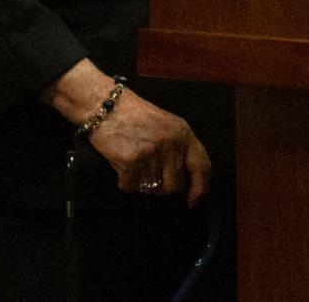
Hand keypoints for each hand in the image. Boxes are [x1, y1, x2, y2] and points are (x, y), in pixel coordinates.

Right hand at [43, 60, 210, 206]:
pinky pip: (131, 187)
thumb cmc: (136, 116)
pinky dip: (125, 181)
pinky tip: (122, 164)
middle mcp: (172, 144)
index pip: (202, 166)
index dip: (200, 188)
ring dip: (142, 183)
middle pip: (174, 185)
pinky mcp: (132, 162)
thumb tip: (185, 180)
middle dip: (162, 186)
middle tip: (149, 173)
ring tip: (134, 163)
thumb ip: (179, 149)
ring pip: (152, 189)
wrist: (107, 106)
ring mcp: (153, 154)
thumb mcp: (167, 126)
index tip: (193, 201)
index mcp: (184, 133)